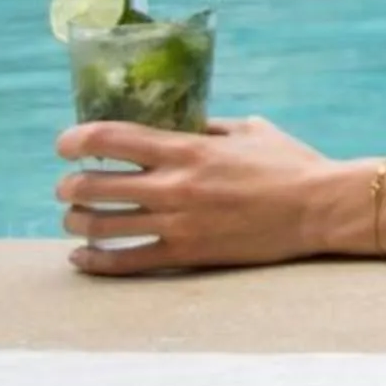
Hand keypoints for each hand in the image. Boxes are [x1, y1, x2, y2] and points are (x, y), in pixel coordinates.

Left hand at [55, 116, 339, 275]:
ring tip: (75, 218)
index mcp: (189, 149)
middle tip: (69, 185)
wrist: (320, 207)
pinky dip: (94, 261)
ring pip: (100, 225)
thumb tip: (180, 123)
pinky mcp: (186, 253)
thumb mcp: (251, 130)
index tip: (65, 143)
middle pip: (93, 185)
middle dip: (70, 185)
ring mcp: (177, 223)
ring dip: (76, 221)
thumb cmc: (291, 163)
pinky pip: (124, 262)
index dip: (76, 139)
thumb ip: (209, 126)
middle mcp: (174, 186)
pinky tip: (82, 256)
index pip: (112, 138)